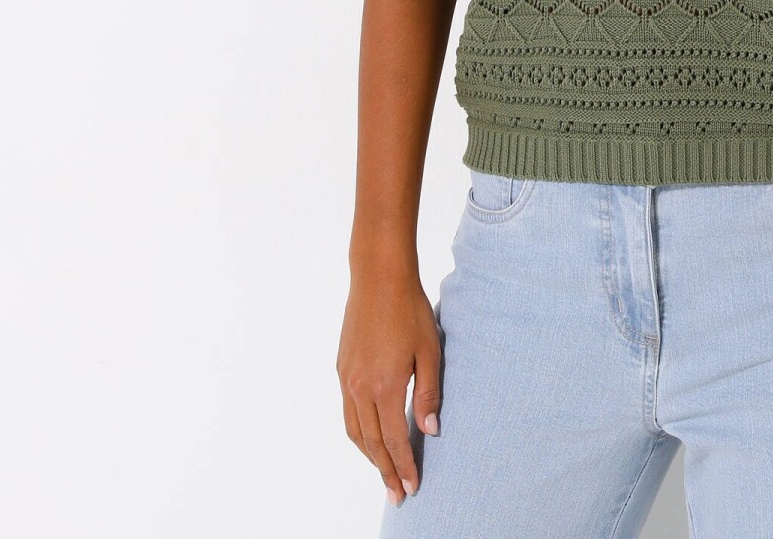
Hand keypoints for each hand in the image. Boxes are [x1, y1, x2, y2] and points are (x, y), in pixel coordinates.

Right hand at [337, 266, 442, 504]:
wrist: (378, 277)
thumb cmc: (409, 309)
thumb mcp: (429, 350)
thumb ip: (429, 392)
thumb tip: (430, 430)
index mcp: (385, 386)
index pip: (394, 440)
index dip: (403, 466)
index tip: (411, 489)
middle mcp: (360, 388)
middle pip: (371, 443)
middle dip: (385, 471)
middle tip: (396, 494)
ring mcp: (346, 378)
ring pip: (354, 430)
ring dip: (369, 455)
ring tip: (384, 470)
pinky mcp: (341, 368)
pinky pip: (347, 412)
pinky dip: (358, 432)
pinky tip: (369, 434)